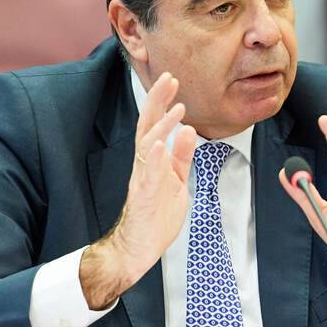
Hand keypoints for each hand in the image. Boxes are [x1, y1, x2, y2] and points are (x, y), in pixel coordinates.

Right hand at [81, 72, 196, 307]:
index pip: (155, 124)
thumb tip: (188, 129)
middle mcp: (144, 165)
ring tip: (177, 109)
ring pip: (148, 146)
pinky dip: (155, 159)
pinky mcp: (145, 198)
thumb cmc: (156, 215)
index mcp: (152, 160)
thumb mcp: (177, 180)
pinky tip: (161, 145)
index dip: (162, 101)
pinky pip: (149, 176)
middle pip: (147, 126)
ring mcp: (143, 180)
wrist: (138, 248)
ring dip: (162, 126)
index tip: (172, 80)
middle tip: (169, 77)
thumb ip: (181, 156)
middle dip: (157, 101)